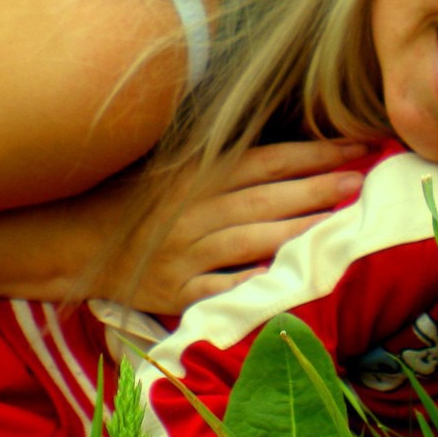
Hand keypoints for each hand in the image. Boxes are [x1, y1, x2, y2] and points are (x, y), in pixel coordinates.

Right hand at [93, 141, 367, 312]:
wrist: (77, 239)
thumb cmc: (141, 195)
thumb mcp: (181, 163)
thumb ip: (231, 156)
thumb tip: (297, 145)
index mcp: (202, 172)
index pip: (270, 158)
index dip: (316, 152)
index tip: (357, 146)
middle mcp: (197, 209)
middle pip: (268, 198)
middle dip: (318, 189)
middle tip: (360, 183)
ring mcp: (188, 252)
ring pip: (253, 240)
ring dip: (299, 234)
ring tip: (340, 228)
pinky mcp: (178, 291)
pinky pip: (222, 290)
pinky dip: (254, 287)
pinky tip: (288, 284)